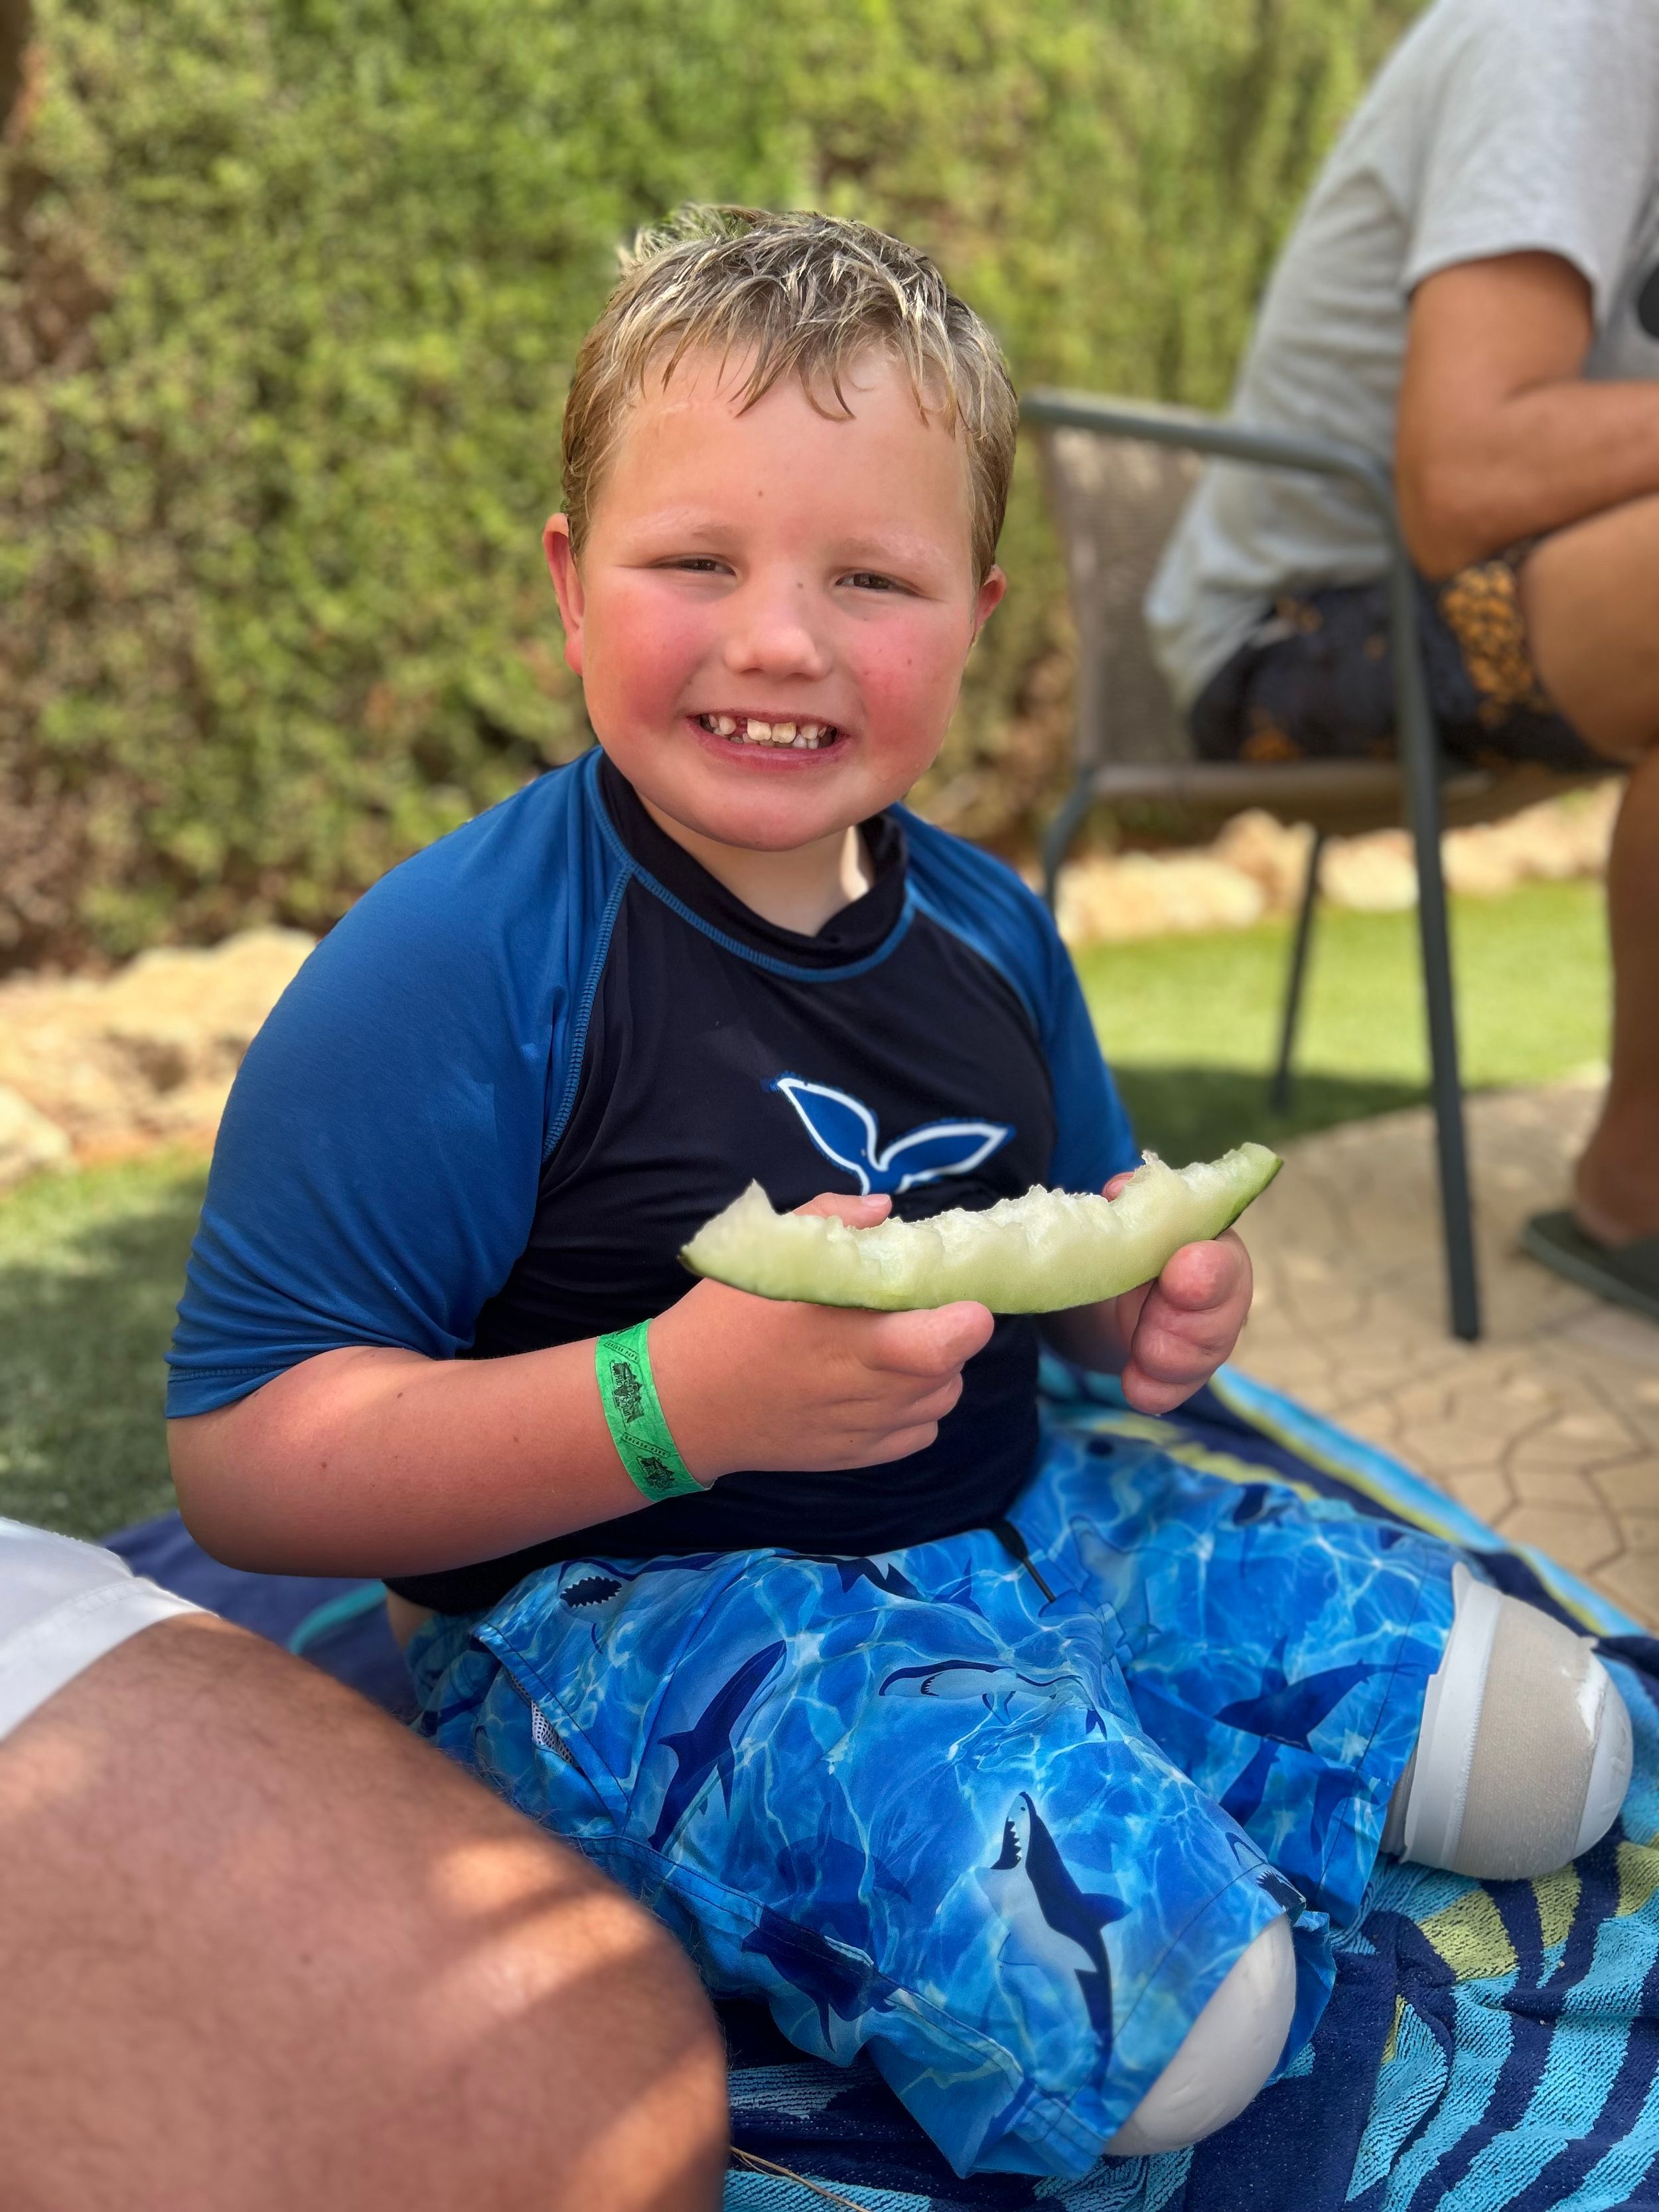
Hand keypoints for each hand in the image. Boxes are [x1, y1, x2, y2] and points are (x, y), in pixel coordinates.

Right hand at [649, 1193, 994, 1479]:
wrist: (678, 1406)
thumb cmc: (720, 1321)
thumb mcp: (766, 1256)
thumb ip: (831, 1222)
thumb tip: (886, 1212)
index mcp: (849, 1336)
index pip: (945, 1341)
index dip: (966, 1318)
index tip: (954, 1294)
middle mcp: (867, 1389)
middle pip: (952, 1369)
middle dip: (950, 1336)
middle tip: (916, 1311)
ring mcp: (864, 1429)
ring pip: (940, 1401)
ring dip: (934, 1372)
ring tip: (895, 1347)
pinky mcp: (855, 1456)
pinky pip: (919, 1434)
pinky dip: (915, 1410)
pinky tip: (882, 1386)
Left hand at [1100, 1170, 1252, 1414]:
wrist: (1095, 1289)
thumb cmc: (1117, 1242)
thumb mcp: (1118, 1219)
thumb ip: (1125, 1204)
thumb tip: (1120, 1191)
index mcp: (1208, 1239)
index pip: (1225, 1256)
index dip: (1210, 1270)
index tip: (1180, 1275)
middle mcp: (1217, 1287)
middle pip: (1224, 1312)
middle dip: (1189, 1322)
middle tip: (1150, 1330)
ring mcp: (1203, 1332)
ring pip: (1206, 1353)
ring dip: (1171, 1357)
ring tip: (1141, 1355)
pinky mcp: (1180, 1370)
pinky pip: (1177, 1387)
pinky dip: (1158, 1390)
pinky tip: (1140, 1390)